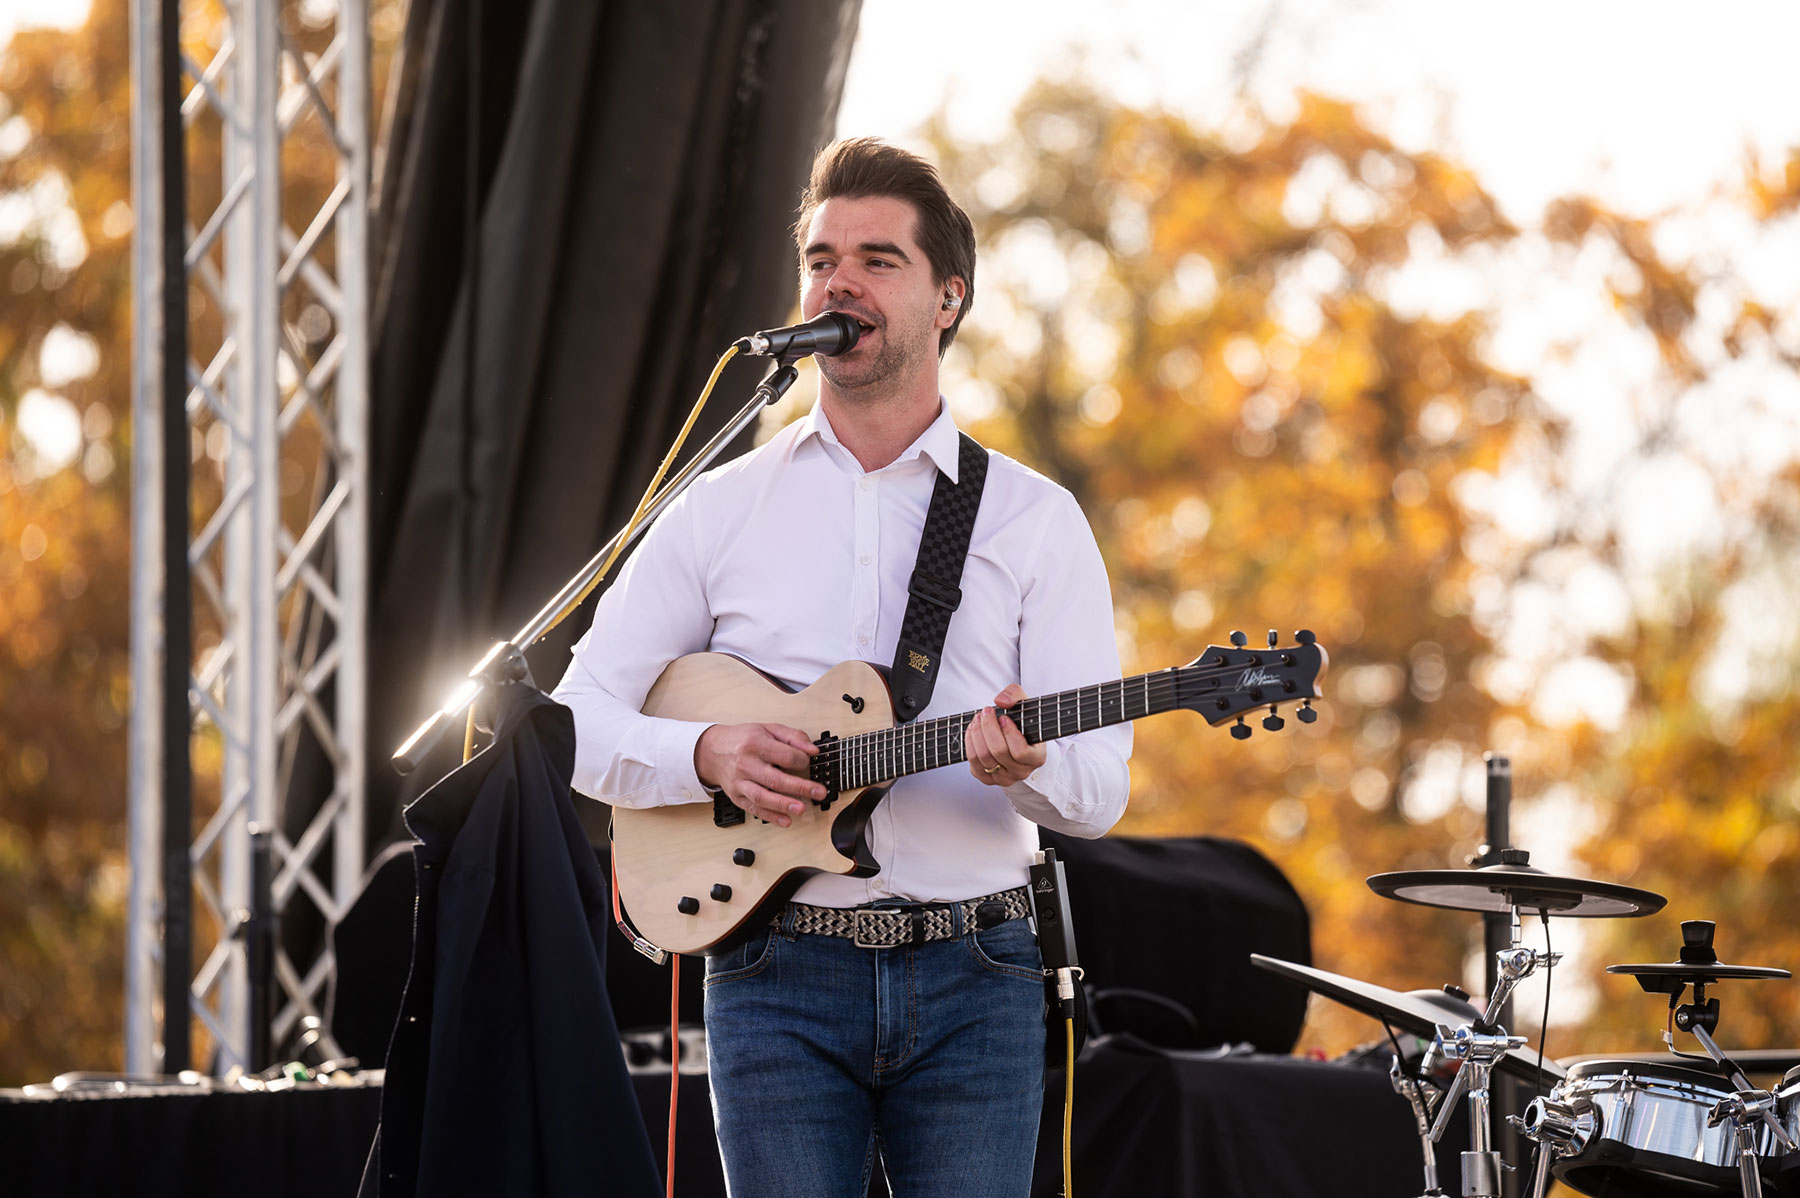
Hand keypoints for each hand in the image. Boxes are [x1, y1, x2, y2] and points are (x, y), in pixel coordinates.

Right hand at [695, 723, 823, 827]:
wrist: (712, 751)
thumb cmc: (743, 740)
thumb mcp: (768, 729)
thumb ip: (793, 737)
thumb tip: (813, 750)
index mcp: (755, 744)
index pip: (784, 756)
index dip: (801, 760)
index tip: (808, 763)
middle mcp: (745, 764)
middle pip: (774, 779)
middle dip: (799, 787)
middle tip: (819, 792)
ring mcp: (739, 783)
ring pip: (762, 797)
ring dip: (783, 805)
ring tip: (801, 809)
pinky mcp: (737, 797)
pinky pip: (754, 809)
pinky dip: (770, 816)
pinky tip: (785, 820)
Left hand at [966, 684, 1045, 786]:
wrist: (1016, 737)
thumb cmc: (1023, 721)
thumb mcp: (1025, 704)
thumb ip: (1016, 694)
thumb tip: (1000, 701)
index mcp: (1037, 758)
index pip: (1020, 751)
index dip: (1009, 733)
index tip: (1003, 717)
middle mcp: (1021, 772)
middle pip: (998, 752)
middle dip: (988, 728)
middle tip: (986, 711)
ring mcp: (1004, 778)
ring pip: (983, 757)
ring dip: (976, 733)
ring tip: (977, 718)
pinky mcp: (988, 779)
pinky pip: (973, 763)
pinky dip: (969, 744)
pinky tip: (972, 730)